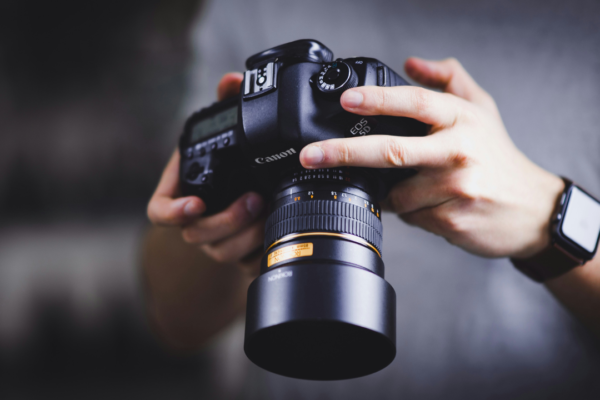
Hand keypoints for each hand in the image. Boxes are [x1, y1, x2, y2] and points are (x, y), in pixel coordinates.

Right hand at [147, 73, 264, 273]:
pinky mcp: (239, 252)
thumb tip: (232, 80)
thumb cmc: (228, 160)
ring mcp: (215, 239)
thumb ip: (226, 105)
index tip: (196, 204)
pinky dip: (261, 251)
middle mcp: (195, 219)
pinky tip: (278, 233)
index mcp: (182, 190)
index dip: (172, 212)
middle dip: (226, 222)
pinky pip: (244, 262)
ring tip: (270, 213)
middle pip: (196, 235)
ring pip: (222, 252)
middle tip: (254, 200)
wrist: (246, 188)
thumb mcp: (225, 132)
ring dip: (246, 236)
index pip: (159, 212)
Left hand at [299, 57, 563, 258]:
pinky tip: (430, 206)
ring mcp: (455, 187)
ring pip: (396, 193)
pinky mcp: (451, 219)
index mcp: (461, 119)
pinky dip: (409, 212)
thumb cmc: (498, 157)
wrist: (531, 209)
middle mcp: (458, 150)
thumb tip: (411, 62)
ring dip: (391, 194)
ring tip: (415, 188)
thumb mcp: (481, 110)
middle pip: (392, 150)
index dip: (378, 99)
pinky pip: (410, 217)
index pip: (415, 102)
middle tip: (311, 155)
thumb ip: (448, 80)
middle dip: (344, 153)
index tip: (346, 100)